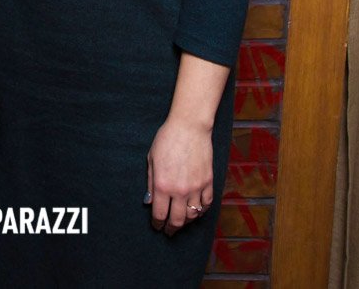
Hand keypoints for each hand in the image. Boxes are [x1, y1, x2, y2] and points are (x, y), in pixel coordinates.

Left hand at [146, 116, 214, 235]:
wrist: (190, 127)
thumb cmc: (167, 139)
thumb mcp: (151, 160)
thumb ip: (151, 183)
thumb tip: (150, 202)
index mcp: (163, 186)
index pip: (160, 214)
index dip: (157, 223)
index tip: (157, 226)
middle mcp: (180, 190)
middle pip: (178, 220)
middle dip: (172, 228)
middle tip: (169, 231)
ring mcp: (196, 187)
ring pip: (193, 215)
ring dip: (187, 221)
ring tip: (182, 222)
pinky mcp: (208, 182)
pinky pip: (207, 204)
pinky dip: (202, 210)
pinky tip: (197, 211)